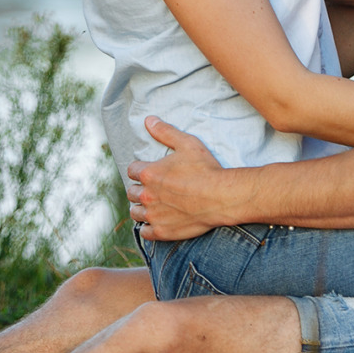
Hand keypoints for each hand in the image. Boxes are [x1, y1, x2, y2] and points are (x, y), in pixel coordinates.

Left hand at [125, 117, 234, 240]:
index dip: (139, 169)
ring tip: (150, 205)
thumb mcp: (187, 143)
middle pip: (132, 192)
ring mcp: (154, 215)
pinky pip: (144, 232)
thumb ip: (165, 132)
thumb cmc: (206, 169)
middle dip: (139, 188)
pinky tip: (155, 222)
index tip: (147, 171)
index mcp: (149, 173)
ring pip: (135, 212)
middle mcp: (147, 195)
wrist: (221, 197)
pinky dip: (147, 228)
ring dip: (140, 208)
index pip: (132, 170)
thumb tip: (148, 120)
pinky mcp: (162, 231)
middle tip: (151, 189)